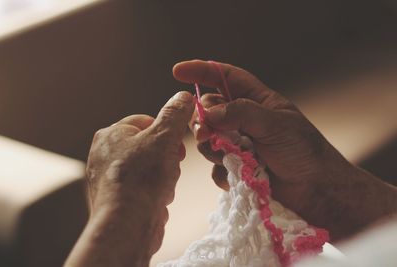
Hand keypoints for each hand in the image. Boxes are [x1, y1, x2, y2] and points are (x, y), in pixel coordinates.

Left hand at [70, 91, 193, 266]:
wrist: (127, 225)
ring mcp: (108, 178)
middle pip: (148, 145)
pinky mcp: (115, 199)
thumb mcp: (164, 137)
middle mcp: (103, 154)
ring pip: (148, 168)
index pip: (145, 121)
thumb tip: (184, 96)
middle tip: (172, 167)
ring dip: (163, 176)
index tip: (176, 146)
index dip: (166, 132)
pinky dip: (154, 192)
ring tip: (164, 186)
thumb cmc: (142, 177)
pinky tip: (157, 200)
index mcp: (110, 134)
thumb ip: (175, 114)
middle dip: (166, 156)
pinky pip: (143, 188)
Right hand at [173, 60, 372, 240]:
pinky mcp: (236, 168)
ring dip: (213, 148)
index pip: (225, 78)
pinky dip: (221, 172)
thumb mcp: (275, 124)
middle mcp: (244, 121)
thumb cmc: (304, 151)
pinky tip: (237, 178)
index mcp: (257, 101)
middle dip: (203, 120)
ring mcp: (239, 145)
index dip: (202, 71)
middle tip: (206, 134)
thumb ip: (241, 113)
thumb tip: (208, 113)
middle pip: (209, 110)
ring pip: (208, 140)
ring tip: (232, 158)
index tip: (177, 71)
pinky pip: (215, 166)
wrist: (316, 191)